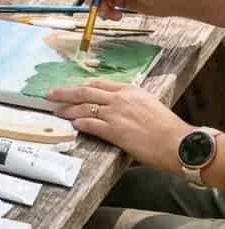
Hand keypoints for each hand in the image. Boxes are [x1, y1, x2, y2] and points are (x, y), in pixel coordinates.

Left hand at [47, 81, 189, 172]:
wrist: (179, 143)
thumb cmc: (167, 128)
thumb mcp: (148, 105)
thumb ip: (130, 103)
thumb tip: (115, 106)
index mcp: (129, 91)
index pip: (98, 84)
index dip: (80, 86)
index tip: (70, 88)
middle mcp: (120, 99)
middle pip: (84, 92)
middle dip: (63, 93)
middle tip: (49, 95)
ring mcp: (116, 114)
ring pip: (83, 108)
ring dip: (66, 110)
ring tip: (56, 111)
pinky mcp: (114, 131)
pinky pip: (89, 124)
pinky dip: (78, 123)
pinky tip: (71, 124)